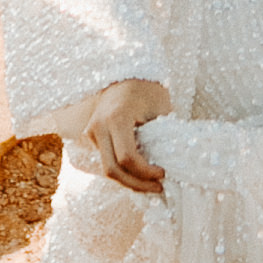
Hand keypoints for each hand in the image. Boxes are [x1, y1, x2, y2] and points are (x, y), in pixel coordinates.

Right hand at [76, 78, 170, 192]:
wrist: (125, 75)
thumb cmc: (147, 89)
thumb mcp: (160, 109)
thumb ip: (162, 137)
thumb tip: (171, 165)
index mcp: (116, 118)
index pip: (127, 157)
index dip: (145, 172)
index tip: (163, 173)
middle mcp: (98, 127)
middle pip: (112, 170)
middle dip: (136, 184)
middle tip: (158, 188)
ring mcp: (91, 132)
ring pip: (107, 169)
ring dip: (129, 181)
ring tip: (151, 185)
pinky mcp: (91, 137)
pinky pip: (106, 161)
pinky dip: (123, 172)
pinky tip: (139, 176)